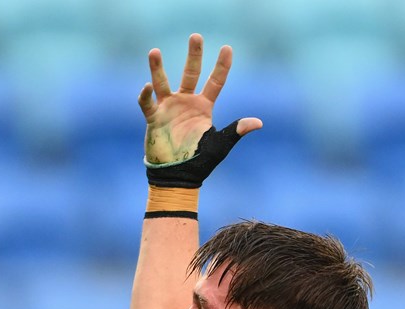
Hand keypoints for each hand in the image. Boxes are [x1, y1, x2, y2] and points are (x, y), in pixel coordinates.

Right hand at [138, 33, 261, 165]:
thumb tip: (258, 122)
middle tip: (196, 36)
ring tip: (154, 51)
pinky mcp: (154, 119)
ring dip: (157, 68)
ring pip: (162, 83)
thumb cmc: (200, 161)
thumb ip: (236, 131)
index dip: (222, 66)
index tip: (227, 48)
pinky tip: (146, 87)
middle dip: (194, 55)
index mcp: (204, 107)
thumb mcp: (220, 144)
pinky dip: (145, 96)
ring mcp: (169, 109)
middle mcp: (186, 102)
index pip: (215, 82)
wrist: (179, 176)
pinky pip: (147, 104)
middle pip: (190, 73)